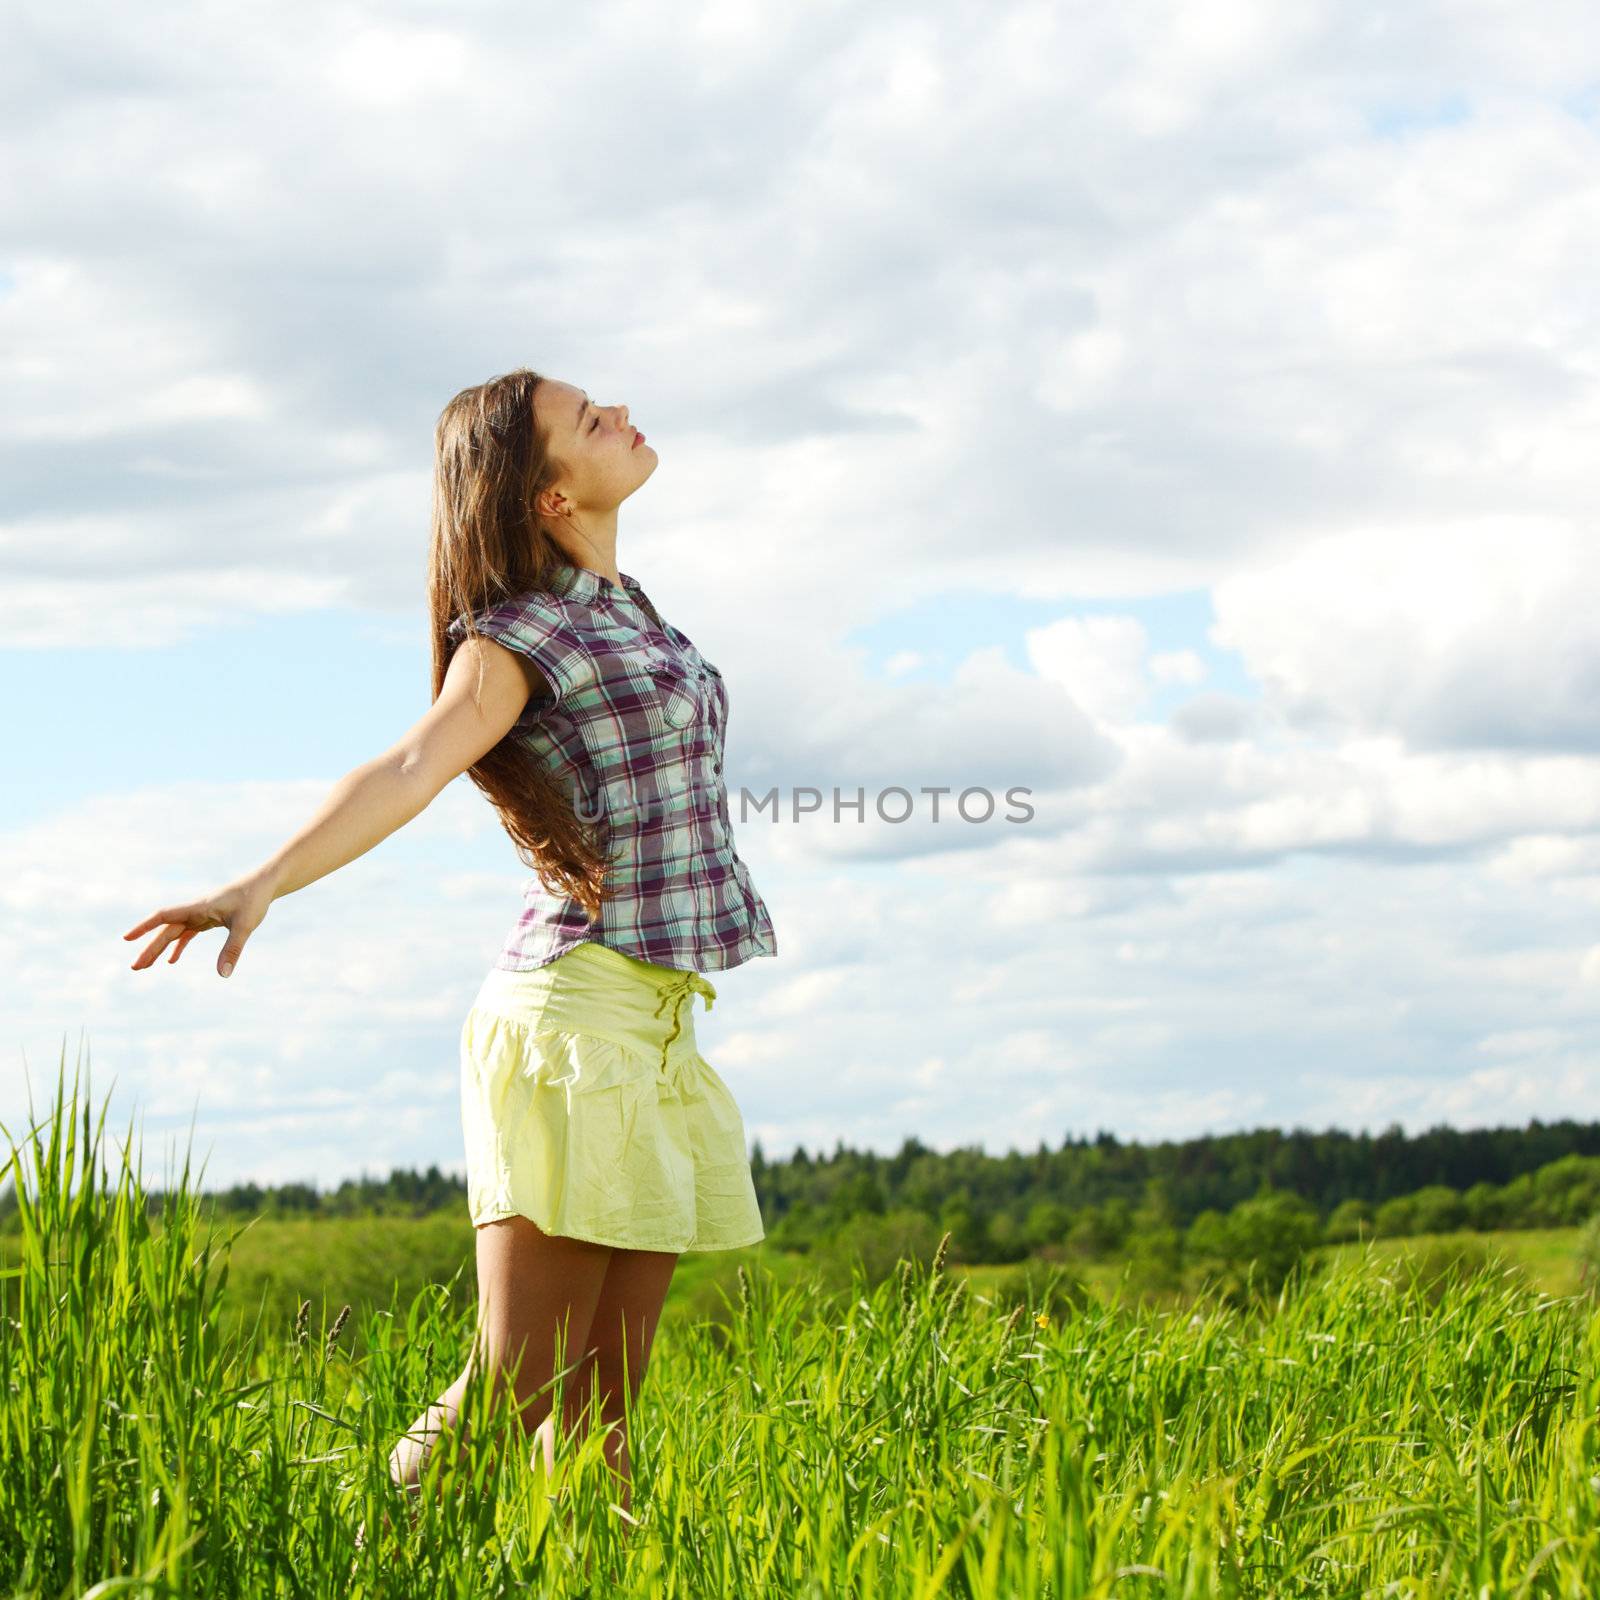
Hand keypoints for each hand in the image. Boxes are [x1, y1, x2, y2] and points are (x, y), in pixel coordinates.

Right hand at [123, 871, 277, 978]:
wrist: (266, 884)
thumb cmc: (255, 900)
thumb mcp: (244, 926)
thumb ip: (233, 950)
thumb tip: (224, 974)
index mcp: (197, 908)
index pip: (163, 916)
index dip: (144, 927)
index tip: (126, 938)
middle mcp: (195, 910)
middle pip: (166, 931)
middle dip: (150, 948)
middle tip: (136, 967)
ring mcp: (202, 914)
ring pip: (175, 933)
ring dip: (160, 949)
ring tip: (146, 966)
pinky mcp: (210, 919)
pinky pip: (188, 934)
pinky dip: (179, 946)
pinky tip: (172, 960)